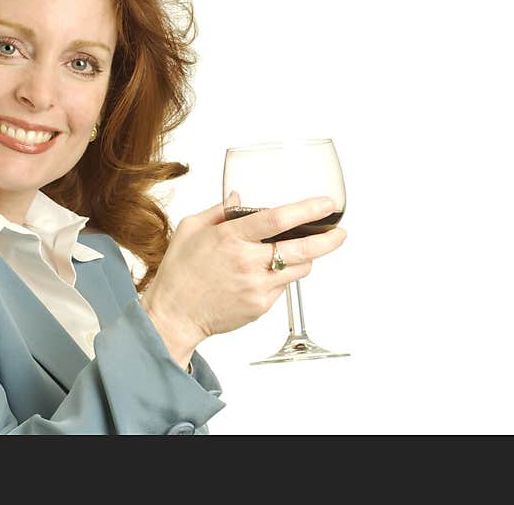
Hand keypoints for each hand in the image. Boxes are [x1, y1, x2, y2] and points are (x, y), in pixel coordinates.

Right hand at [140, 196, 346, 365]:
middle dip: (329, 239)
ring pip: (299, 269)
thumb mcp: (190, 230)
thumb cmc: (179, 273)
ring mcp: (257, 286)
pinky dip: (279, 277)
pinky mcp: (260, 306)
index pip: (278, 219)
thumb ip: (217, 212)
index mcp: (230, 237)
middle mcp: (247, 261)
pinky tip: (262, 275)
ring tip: (296, 252)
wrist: (174, 314)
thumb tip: (237, 198)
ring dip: (304, 258)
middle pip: (303, 249)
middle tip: (339, 233)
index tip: (326, 204)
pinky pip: (283, 288)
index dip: (308, 210)